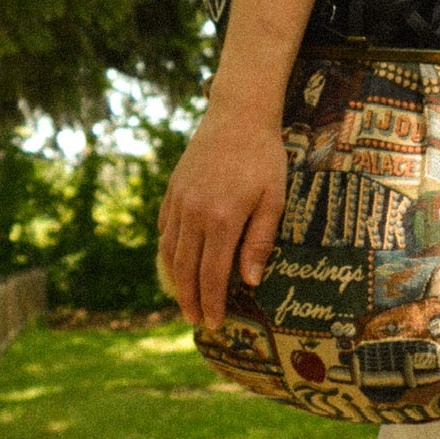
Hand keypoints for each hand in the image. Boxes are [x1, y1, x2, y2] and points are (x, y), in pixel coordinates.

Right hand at [157, 99, 287, 329]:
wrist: (238, 114)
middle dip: (189, 299)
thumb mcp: (274, 199)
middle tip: (196, 321)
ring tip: (184, 298)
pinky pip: (165, 227)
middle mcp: (194, 214)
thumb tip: (249, 281)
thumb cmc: (264, 157)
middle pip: (185, 269)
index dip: (211, 302)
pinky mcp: (173, 189)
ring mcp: (179, 201)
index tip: (214, 324)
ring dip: (175, 279)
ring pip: (170, 250)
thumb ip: (259, 241)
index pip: (211, 274)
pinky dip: (167, 249)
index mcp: (222, 220)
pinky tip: (175, 261)